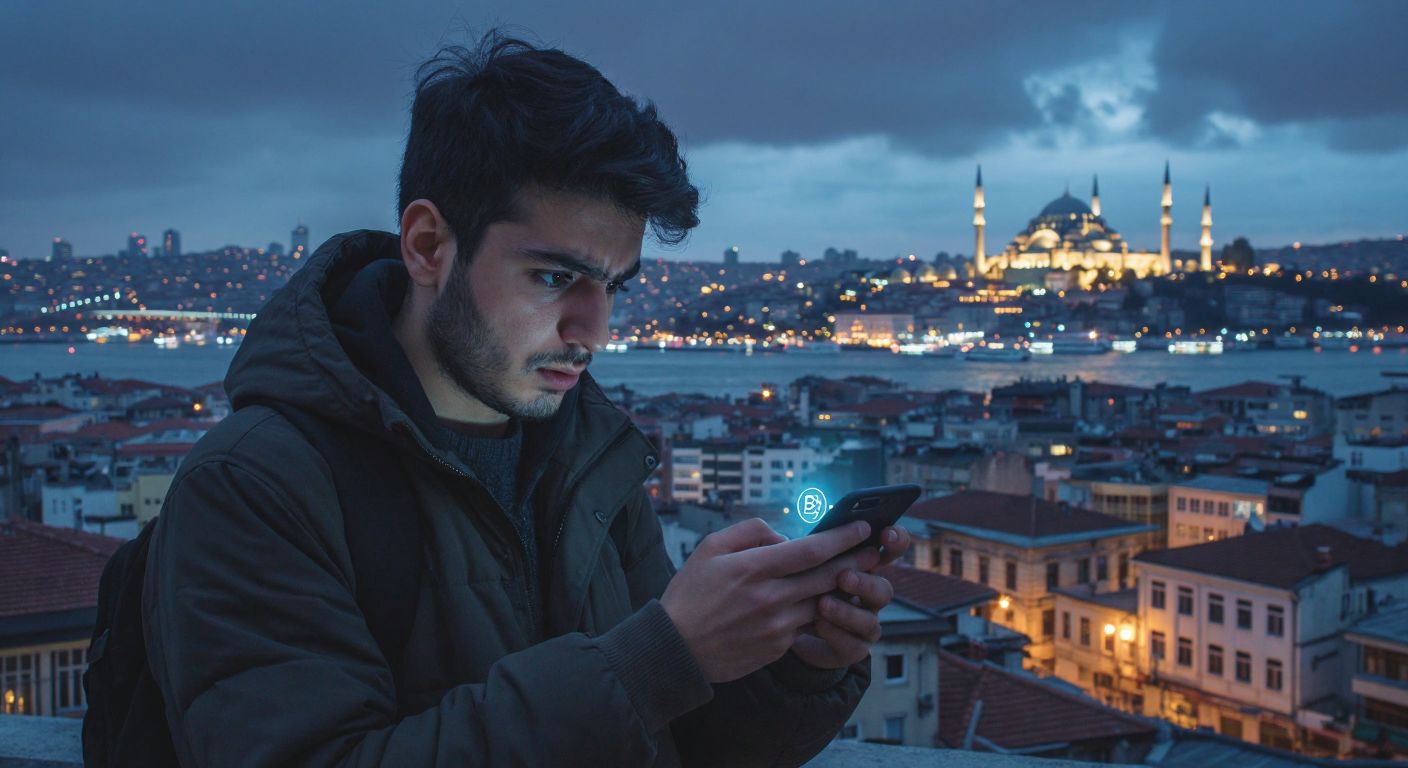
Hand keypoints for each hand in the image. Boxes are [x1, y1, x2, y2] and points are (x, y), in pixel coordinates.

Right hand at [660, 518, 876, 682]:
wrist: (675, 648)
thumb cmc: (690, 594)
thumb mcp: (710, 547)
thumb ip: (750, 531)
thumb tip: (783, 536)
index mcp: (753, 569)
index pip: (810, 549)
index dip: (842, 537)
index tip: (862, 527)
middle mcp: (769, 598)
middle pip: (827, 576)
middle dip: (856, 561)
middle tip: (876, 550)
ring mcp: (776, 627)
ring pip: (822, 603)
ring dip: (841, 589)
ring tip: (856, 575)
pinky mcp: (778, 648)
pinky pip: (806, 625)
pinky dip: (816, 612)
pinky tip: (824, 602)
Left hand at [789, 525, 911, 669]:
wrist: (792, 629)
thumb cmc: (799, 585)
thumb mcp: (800, 562)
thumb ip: (800, 546)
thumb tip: (778, 533)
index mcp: (863, 567)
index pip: (890, 551)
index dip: (896, 541)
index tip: (886, 533)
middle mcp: (869, 596)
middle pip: (884, 590)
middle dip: (865, 582)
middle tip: (843, 577)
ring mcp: (864, 623)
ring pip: (869, 620)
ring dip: (847, 611)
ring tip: (823, 604)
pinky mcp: (854, 648)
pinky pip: (853, 645)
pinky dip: (836, 633)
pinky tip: (818, 624)